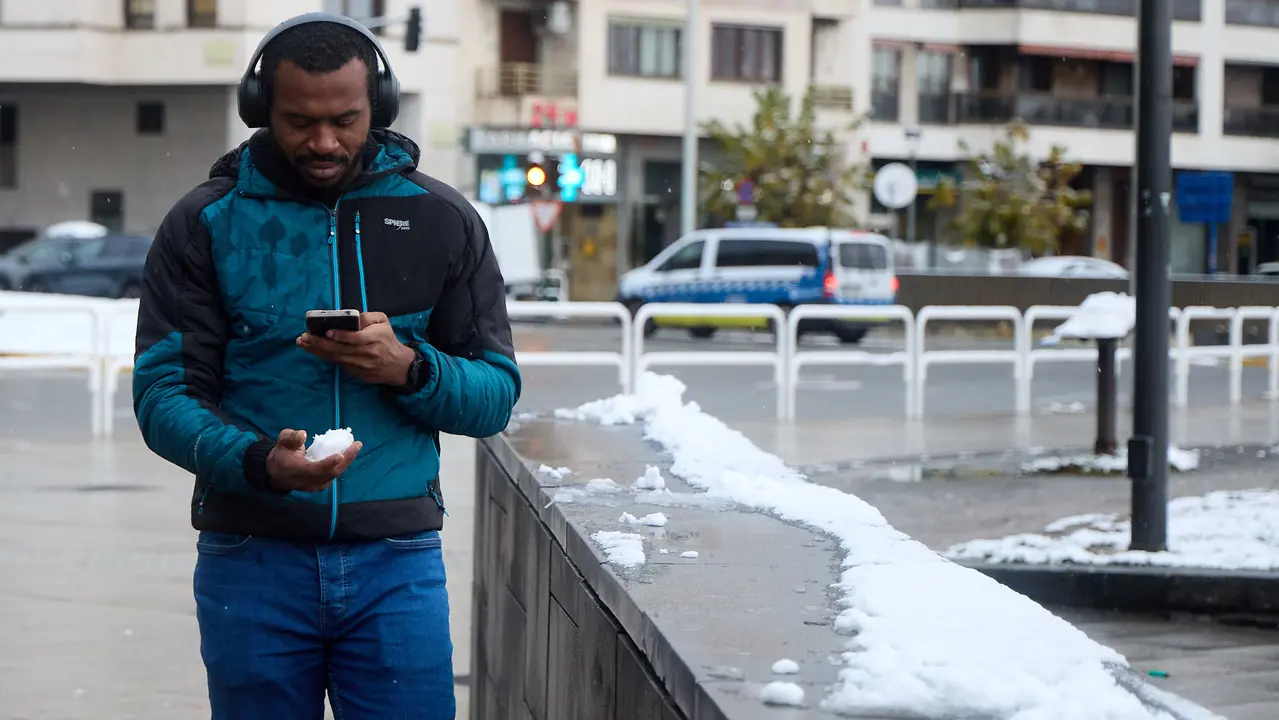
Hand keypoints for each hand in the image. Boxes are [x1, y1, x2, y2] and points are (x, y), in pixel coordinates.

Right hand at [266, 429, 362, 492]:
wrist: (276, 474)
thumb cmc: (281, 455)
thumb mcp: (282, 442)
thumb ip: (290, 437)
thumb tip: (303, 434)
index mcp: (298, 471)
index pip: (315, 469)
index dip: (328, 463)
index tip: (340, 454)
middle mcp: (309, 481)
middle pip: (331, 472)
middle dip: (346, 459)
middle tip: (356, 444)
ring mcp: (316, 485)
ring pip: (335, 474)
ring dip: (347, 461)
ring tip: (355, 447)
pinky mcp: (320, 485)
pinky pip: (334, 475)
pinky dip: (342, 465)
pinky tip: (349, 453)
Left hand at [298, 311, 415, 385]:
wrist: (398, 366)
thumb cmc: (388, 340)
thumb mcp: (383, 322)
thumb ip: (367, 317)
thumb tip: (350, 317)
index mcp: (375, 339)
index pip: (356, 338)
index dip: (341, 336)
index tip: (327, 332)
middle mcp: (366, 354)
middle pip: (340, 350)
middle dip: (320, 343)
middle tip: (304, 337)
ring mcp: (360, 366)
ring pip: (336, 358)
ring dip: (317, 351)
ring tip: (304, 343)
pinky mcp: (356, 373)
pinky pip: (338, 364)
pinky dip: (325, 357)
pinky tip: (315, 350)